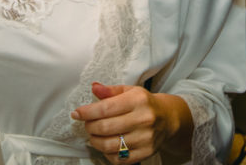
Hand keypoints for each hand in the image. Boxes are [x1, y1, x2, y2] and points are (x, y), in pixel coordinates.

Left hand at [72, 82, 189, 162]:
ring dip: (95, 141)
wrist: (168, 118)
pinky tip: (106, 145)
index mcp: (138, 100)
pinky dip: (107, 154)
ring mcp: (145, 138)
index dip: (87, 112)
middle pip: (105, 127)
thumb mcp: (130, 91)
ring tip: (94, 135)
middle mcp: (143, 119)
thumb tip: (94, 87)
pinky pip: (119, 158)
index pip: (105, 108)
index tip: (76, 113)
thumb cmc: (145, 103)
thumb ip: (110, 91)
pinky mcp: (145, 152)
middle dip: (89, 126)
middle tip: (87, 124)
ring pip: (110, 145)